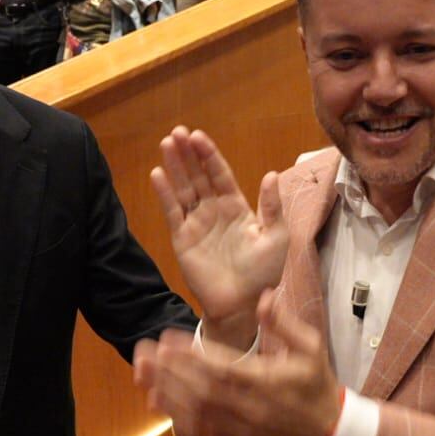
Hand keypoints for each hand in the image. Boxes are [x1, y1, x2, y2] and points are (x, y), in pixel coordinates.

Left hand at [133, 287, 342, 435]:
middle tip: (145, 352)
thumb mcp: (311, 346)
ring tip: (143, 375)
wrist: (328, 429)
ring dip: (168, 393)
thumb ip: (284, 322)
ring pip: (198, 412)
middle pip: (203, 390)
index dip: (193, 356)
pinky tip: (158, 402)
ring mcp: (243, 427)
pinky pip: (202, 431)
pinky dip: (177, 417)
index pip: (223, 368)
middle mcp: (252, 406)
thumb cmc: (317, 383)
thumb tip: (265, 295)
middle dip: (171, 371)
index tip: (168, 340)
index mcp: (268, 380)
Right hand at [150, 127, 288, 333]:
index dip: (209, 155)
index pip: (220, 174)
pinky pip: (172, 212)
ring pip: (183, 189)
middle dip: (188, 154)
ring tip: (166, 143)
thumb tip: (271, 174)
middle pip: (198, 176)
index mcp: (237, 207)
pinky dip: (165, 194)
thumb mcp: (276, 236)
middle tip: (177, 132)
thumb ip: (272, 206)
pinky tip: (158, 174)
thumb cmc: (263, 273)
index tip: (198, 136)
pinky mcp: (182, 239)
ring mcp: (196, 223)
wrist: (242, 304)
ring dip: (174, 166)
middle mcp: (214, 211)